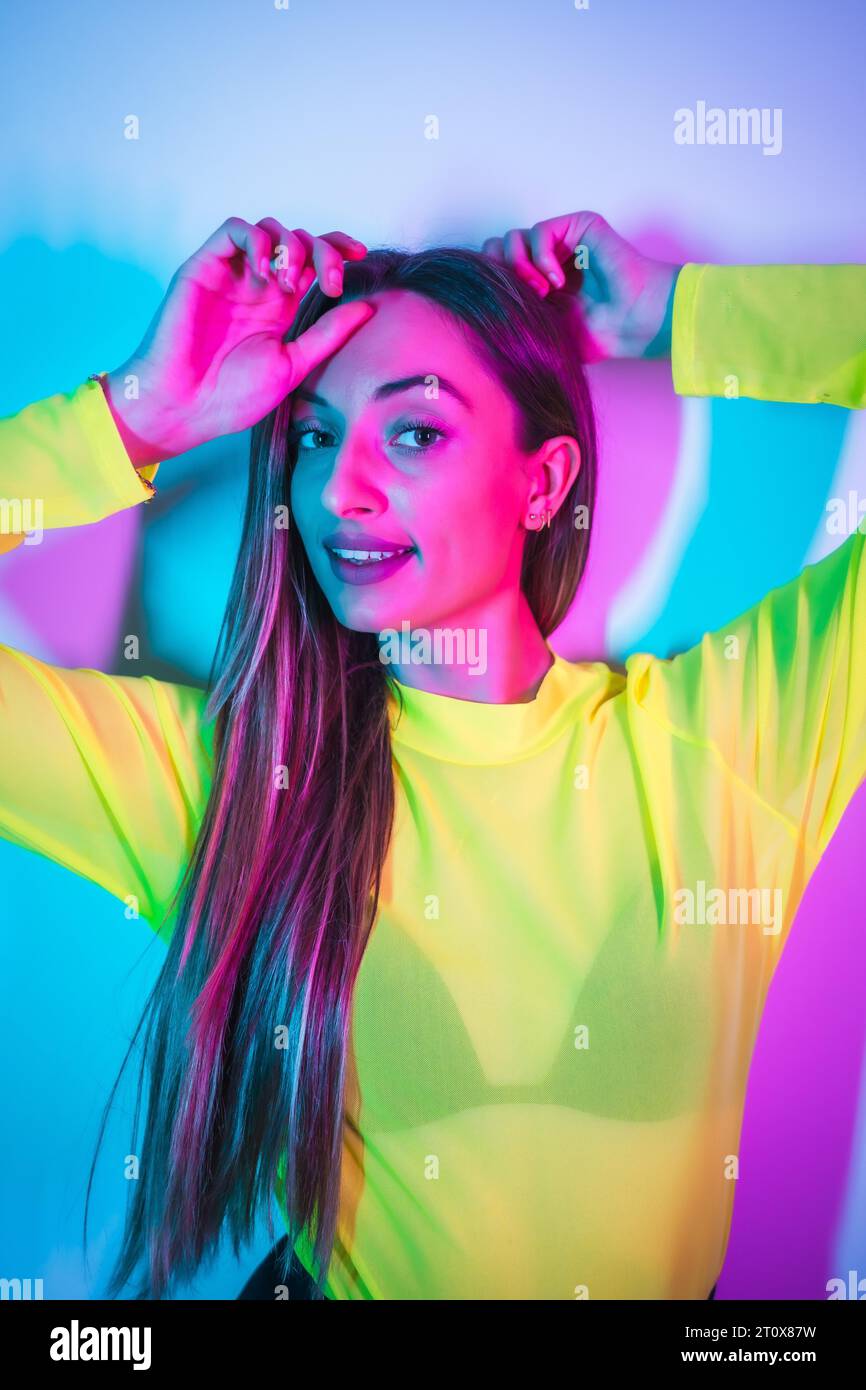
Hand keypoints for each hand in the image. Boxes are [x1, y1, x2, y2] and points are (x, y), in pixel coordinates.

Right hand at [102, 217, 374, 465]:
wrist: (185, 408)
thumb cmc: (232, 397)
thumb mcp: (294, 364)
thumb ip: (328, 334)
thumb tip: (368, 307)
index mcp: (281, 308)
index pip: (314, 263)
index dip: (337, 250)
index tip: (359, 256)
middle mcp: (258, 287)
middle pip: (298, 241)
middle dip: (323, 251)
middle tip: (329, 283)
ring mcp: (232, 275)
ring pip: (269, 229)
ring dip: (290, 246)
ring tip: (290, 283)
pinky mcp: (205, 267)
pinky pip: (233, 230)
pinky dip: (257, 240)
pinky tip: (265, 272)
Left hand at [481, 211, 680, 361]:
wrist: (633, 324)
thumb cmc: (596, 334)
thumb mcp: (540, 329)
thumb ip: (511, 314)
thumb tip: (473, 308)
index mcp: (536, 282)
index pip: (494, 269)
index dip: (492, 283)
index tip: (506, 309)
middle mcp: (547, 258)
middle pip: (496, 249)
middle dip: (501, 274)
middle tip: (523, 298)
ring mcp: (563, 241)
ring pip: (512, 238)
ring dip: (519, 267)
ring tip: (541, 292)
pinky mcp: (579, 226)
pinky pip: (540, 231)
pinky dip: (540, 257)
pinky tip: (555, 281)